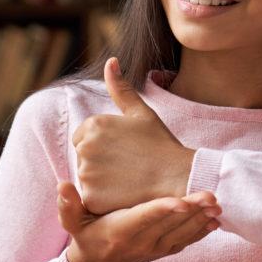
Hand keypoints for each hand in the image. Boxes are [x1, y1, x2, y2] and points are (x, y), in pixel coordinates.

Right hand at [57, 182, 220, 261]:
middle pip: (171, 224)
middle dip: (192, 210)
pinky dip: (202, 231)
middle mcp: (142, 241)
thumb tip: (62, 185)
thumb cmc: (85, 238)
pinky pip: (187, 241)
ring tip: (218, 204)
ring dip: (201, 219)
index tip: (181, 202)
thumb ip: (68, 205)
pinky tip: (215, 220)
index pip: (145, 218)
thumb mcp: (72, 223)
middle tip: (211, 196)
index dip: (163, 210)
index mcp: (121, 231)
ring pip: (183, 233)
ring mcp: (156, 248)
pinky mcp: (165, 250)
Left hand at [72, 58, 195, 213]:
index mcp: (93, 124)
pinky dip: (104, 200)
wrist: (178, 177)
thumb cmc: (161, 144)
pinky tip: (124, 194)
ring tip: (128, 179)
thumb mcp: (141, 113)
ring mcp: (87, 174)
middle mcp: (85, 147)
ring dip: (101, 182)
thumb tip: (111, 61)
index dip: (104, 145)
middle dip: (100, 162)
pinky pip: (91, 200)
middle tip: (128, 165)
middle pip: (83, 158)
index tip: (124, 150)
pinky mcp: (92, 198)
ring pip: (86, 179)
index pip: (83, 137)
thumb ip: (120, 88)